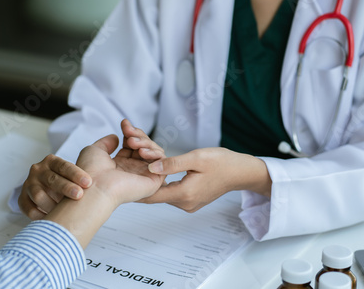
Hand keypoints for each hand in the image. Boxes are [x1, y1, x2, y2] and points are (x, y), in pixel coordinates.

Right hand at [18, 154, 90, 219]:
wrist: (49, 195)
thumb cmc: (68, 181)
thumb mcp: (79, 167)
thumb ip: (97, 154)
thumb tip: (115, 139)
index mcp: (52, 161)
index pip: (64, 165)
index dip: (76, 174)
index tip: (88, 183)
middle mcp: (39, 170)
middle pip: (52, 180)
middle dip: (66, 188)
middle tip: (79, 196)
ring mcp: (29, 184)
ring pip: (39, 195)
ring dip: (54, 204)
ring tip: (65, 210)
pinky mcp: (22, 199)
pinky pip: (29, 208)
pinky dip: (40, 214)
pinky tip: (52, 217)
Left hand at [75, 134, 164, 205]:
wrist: (94, 187)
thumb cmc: (91, 172)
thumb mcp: (95, 150)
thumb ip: (107, 143)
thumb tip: (116, 137)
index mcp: (120, 165)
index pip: (133, 144)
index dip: (131, 132)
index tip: (124, 123)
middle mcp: (133, 170)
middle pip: (146, 146)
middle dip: (138, 135)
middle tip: (128, 134)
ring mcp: (143, 175)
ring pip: (155, 152)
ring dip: (146, 142)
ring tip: (132, 143)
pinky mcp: (153, 182)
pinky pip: (163, 163)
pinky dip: (155, 153)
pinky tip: (142, 152)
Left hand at [143, 147, 271, 211]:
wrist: (241, 172)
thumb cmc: (222, 162)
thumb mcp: (196, 158)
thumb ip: (172, 163)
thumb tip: (151, 167)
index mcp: (184, 194)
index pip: (151, 195)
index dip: (136, 187)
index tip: (122, 179)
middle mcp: (185, 203)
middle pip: (156, 194)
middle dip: (145, 180)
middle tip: (133, 166)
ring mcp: (189, 204)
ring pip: (164, 193)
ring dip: (155, 182)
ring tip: (144, 166)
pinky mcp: (192, 201)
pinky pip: (173, 193)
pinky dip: (165, 184)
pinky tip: (161, 172)